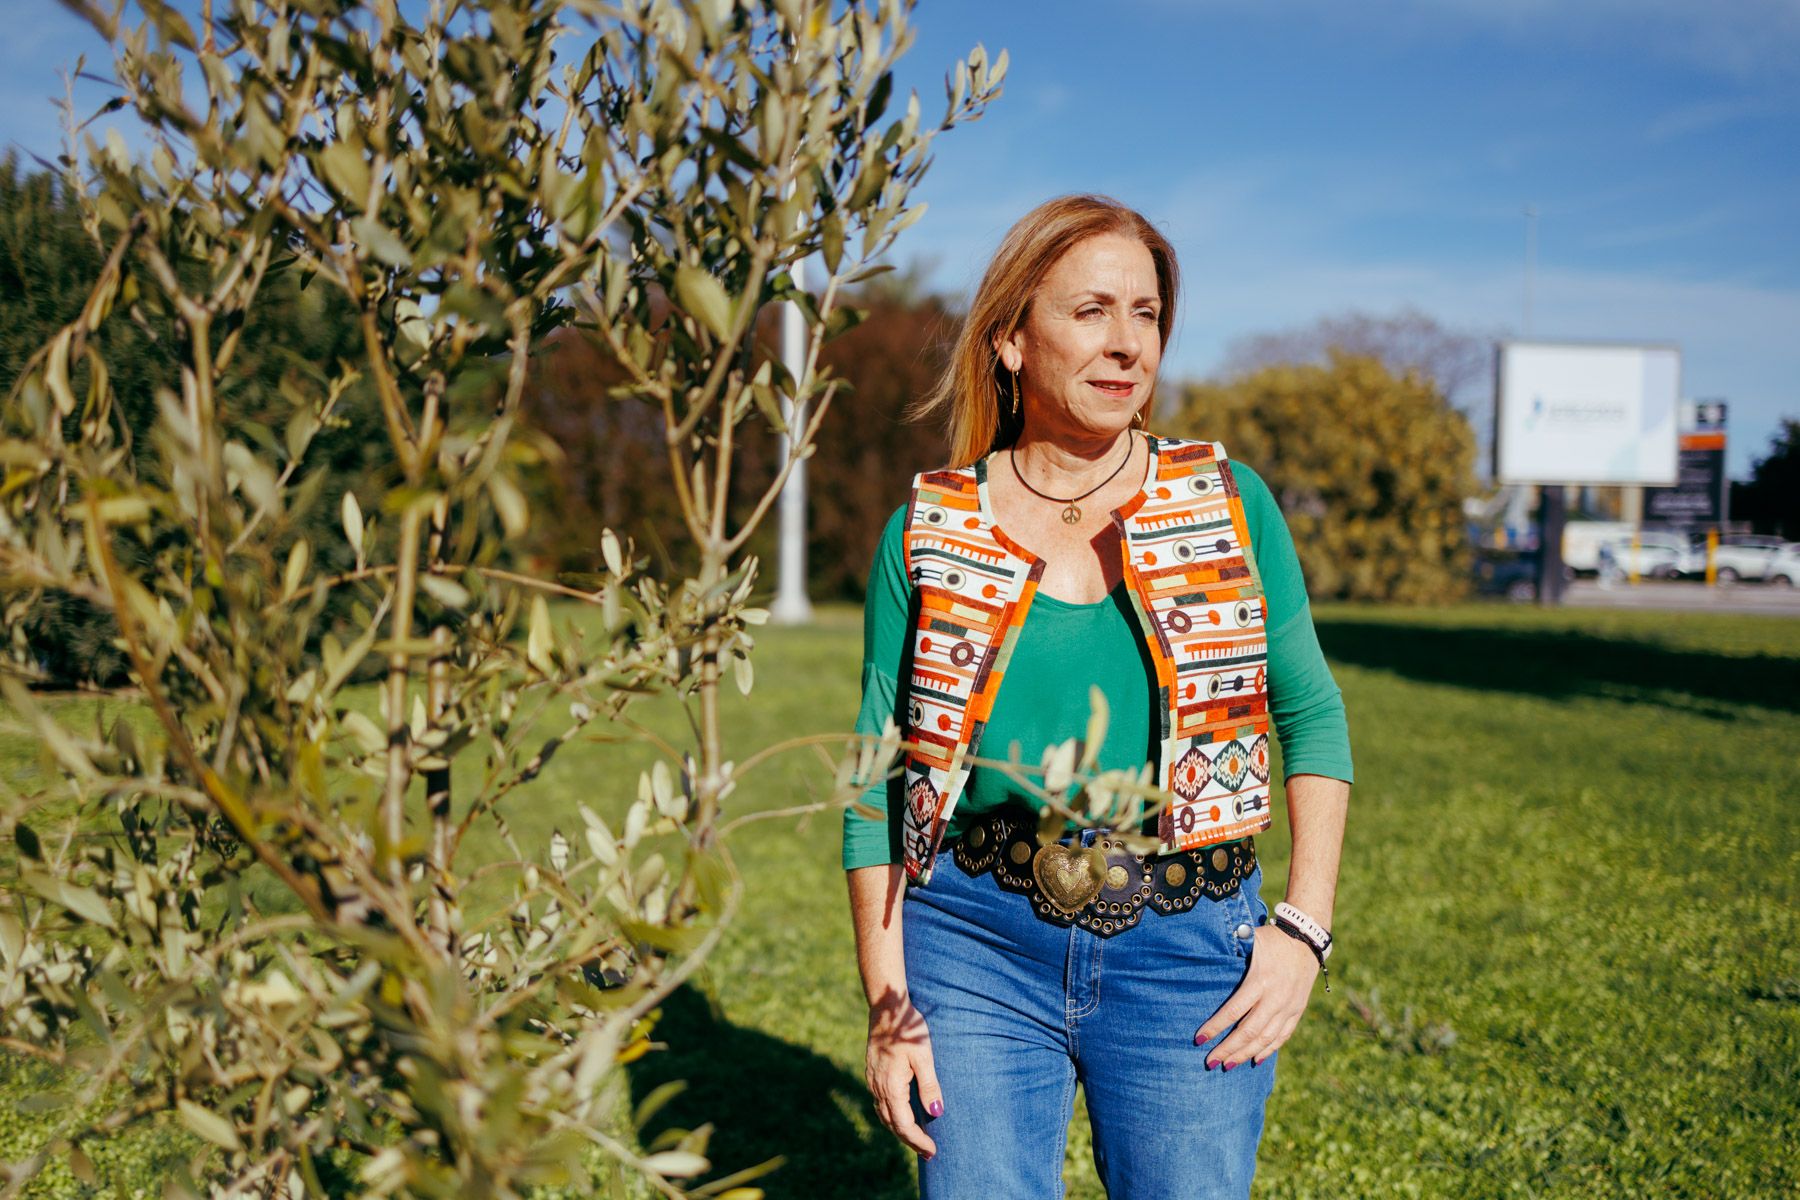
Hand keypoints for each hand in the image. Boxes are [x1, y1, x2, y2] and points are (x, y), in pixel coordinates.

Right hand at [864, 990, 943, 1158]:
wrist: (886, 1009)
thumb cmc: (908, 1030)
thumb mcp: (924, 1056)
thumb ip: (929, 1085)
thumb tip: (936, 1112)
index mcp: (891, 1087)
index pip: (904, 1125)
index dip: (918, 1140)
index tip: (932, 1151)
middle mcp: (879, 1088)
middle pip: (893, 1125)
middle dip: (910, 1141)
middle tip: (927, 1153)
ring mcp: (873, 1081)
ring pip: (884, 1116)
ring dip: (899, 1130)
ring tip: (915, 1140)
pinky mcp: (873, 1074)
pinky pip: (881, 1104)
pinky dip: (892, 1117)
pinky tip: (901, 1115)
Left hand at [1195, 926, 1319, 1068]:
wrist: (1307, 939)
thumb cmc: (1271, 939)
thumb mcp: (1250, 939)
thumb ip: (1229, 947)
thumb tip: (1202, 949)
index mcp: (1260, 980)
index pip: (1234, 1011)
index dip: (1216, 1027)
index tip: (1199, 1039)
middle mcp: (1275, 998)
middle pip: (1249, 1031)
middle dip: (1228, 1049)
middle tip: (1210, 1062)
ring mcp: (1289, 1006)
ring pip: (1266, 1038)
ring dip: (1246, 1054)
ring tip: (1228, 1065)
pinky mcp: (1298, 1010)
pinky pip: (1283, 1035)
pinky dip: (1269, 1049)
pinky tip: (1255, 1060)